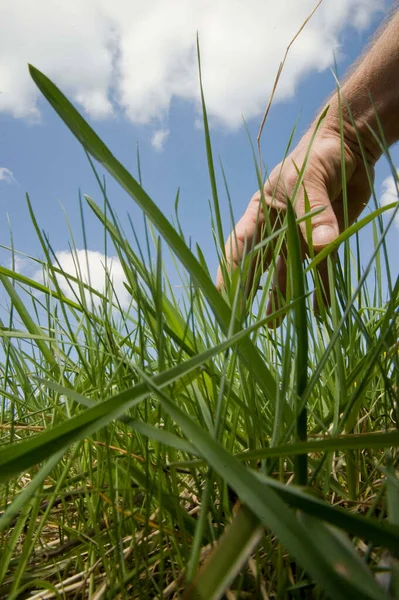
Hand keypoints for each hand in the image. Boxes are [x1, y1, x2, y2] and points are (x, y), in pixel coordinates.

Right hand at [216, 114, 375, 324]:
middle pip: (260, 265)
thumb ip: (315, 212)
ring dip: (282, 298)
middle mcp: (277, 227)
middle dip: (252, 293)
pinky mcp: (324, 237)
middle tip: (243, 323)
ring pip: (288, 272)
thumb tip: (322, 246)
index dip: (230, 272)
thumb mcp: (311, 177)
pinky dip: (320, 288)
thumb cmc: (319, 152)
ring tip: (273, 327)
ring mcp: (300, 234)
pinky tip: (318, 310)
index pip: (240, 245)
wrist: (350, 143)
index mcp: (262, 211)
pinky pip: (321, 268)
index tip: (221, 297)